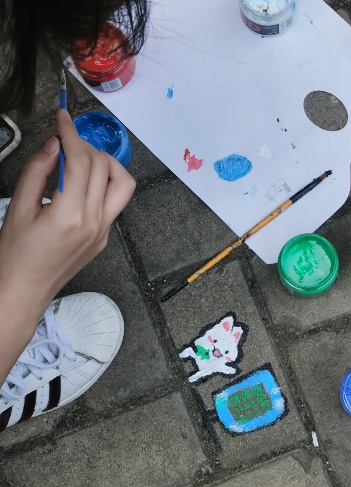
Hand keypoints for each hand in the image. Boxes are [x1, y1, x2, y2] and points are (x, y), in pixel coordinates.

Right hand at [0, 108, 134, 318]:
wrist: (23, 292)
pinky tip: (79, 184)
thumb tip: (53, 144)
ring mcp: (103, 232)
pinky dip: (102, 184)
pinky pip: (114, 203)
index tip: (62, 117)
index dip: (71, 133)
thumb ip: (37, 171)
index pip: (81, 161)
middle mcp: (94, 223)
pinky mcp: (103, 238)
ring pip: (122, 185)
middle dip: (85, 146)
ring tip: (79, 160)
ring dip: (105, 164)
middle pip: (104, 167)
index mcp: (70, 215)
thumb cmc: (15, 256)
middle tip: (63, 141)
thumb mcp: (18, 208)